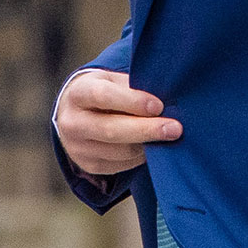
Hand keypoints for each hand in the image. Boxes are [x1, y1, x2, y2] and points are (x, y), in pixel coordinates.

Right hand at [55, 69, 181, 175]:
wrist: (75, 115)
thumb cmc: (103, 93)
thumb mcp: (112, 81)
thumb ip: (132, 88)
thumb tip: (165, 102)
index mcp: (78, 94)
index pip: (102, 96)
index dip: (132, 101)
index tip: (158, 106)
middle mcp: (72, 122)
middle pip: (111, 130)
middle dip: (147, 130)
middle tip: (175, 129)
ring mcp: (78, 148)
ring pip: (120, 151)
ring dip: (148, 145)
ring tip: (169, 136)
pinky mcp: (89, 166)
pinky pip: (122, 164)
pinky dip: (141, 156)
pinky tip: (152, 146)